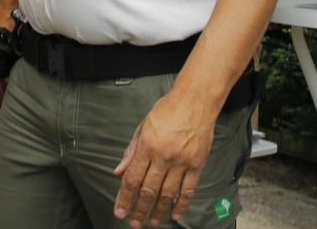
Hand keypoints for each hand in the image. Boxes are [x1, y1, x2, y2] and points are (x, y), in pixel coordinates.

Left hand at [113, 89, 214, 227]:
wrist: (196, 100)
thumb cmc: (168, 110)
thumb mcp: (143, 126)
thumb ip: (131, 151)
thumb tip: (119, 172)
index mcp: (147, 146)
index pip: (132, 179)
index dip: (124, 198)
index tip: (119, 212)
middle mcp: (163, 156)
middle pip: (149, 190)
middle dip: (139, 210)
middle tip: (134, 223)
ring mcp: (182, 161)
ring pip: (168, 194)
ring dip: (159, 211)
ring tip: (152, 222)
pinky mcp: (197, 163)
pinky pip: (188, 189)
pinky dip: (182, 204)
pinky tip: (175, 214)